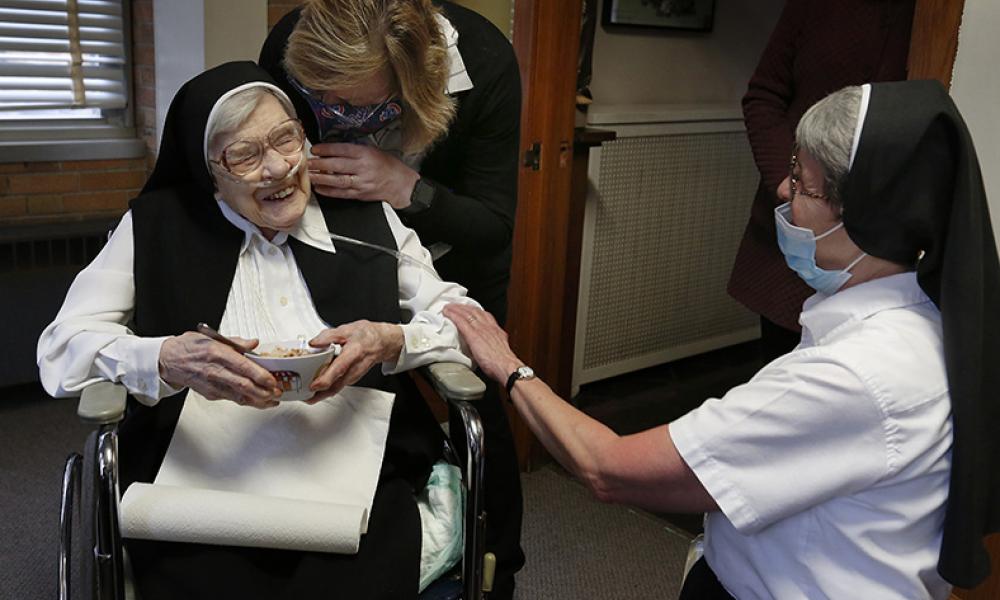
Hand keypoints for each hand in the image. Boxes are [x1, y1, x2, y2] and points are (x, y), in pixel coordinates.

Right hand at [158, 332, 279, 408]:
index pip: (243, 366)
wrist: (168, 360)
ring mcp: (212, 384)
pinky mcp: (210, 393)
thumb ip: (236, 342)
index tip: (273, 380)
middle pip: (243, 385)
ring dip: (258, 400)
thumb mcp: (211, 336)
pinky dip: (247, 401)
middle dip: (263, 391)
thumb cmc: (189, 347)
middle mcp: (215, 370)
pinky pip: (232, 399)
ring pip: (239, 396)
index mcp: (217, 353)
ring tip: (272, 401)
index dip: (260, 375)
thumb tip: (254, 344)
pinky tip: (258, 401)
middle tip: (277, 393)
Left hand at [306, 320, 403, 401]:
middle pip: (335, 386)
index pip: (339, 369)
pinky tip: (315, 387)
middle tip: (302, 396)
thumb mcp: (347, 330)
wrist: (383, 342)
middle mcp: (354, 368)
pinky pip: (337, 386)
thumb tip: (314, 343)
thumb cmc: (367, 336)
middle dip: (318, 394)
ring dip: (321, 394)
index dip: (325, 379)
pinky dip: (325, 389)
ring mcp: (353, 376)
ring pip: (335, 389)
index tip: (313, 385)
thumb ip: (328, 336)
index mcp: (354, 353)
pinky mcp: (351, 379)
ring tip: (305, 394)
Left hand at [307, 143, 419, 208]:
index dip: (327, 149)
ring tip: (310, 175)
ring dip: (321, 178)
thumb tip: (333, 150)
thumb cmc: (387, 166)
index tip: (315, 149)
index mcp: (366, 154)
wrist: (401, 184)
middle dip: (320, 164)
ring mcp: (361, 183)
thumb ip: (354, 150)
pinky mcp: (360, 194)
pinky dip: (329, 191)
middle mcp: (363, 168)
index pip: (342, 150)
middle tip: (308, 162)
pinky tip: (319, 188)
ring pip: (337, 181)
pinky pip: (341, 193)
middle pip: (337, 165)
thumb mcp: (373, 150)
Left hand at [443, 304, 522, 384]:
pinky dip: (453, 315)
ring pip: (467, 314)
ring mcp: (481, 330)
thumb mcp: (501, 349)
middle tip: (455, 304)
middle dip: (464, 307)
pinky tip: (447, 313)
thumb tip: (487, 348)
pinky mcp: (473, 336)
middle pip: (475, 311)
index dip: (475, 310)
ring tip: (448, 307)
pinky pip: (461, 322)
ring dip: (456, 309)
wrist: (506, 366)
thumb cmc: (504, 363)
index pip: (485, 315)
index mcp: (496, 330)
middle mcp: (489, 327)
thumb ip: (493, 344)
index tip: (469, 309)